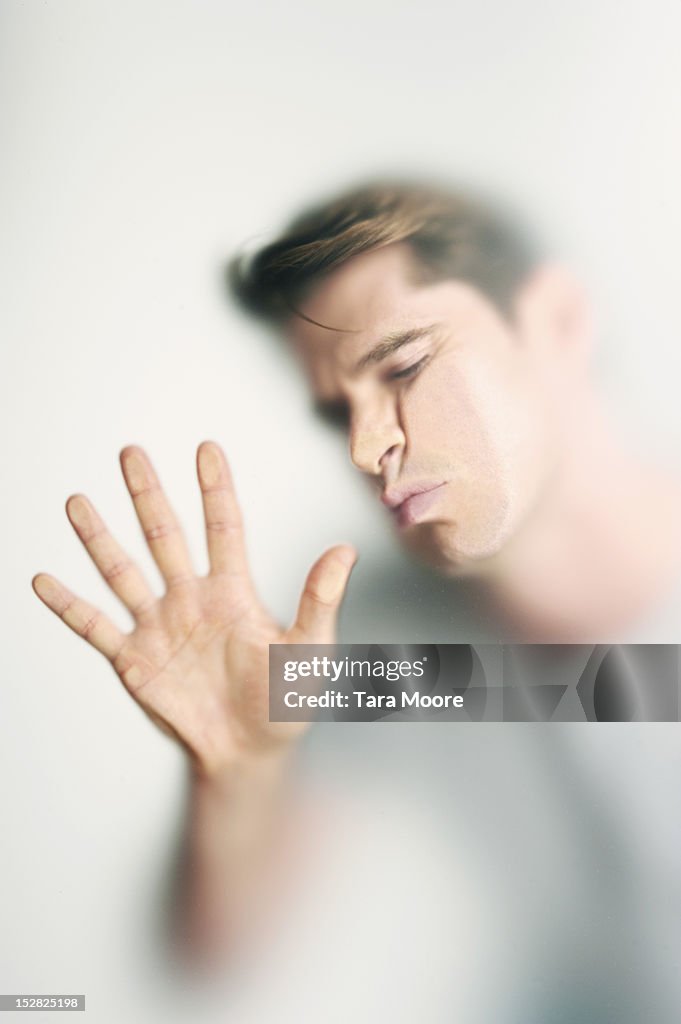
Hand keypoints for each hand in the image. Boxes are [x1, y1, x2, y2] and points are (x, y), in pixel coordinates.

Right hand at [32, 442, 355, 775]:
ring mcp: (159, 627)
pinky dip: (69, 606)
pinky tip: (43, 580)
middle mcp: (191, 599)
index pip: (223, 529)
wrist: (249, 754)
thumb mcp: (309, 650)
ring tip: (77, 503)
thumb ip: (320, 600)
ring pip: (123, 572)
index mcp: (233, 592)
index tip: (207, 450)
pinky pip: (96, 627)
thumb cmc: (285, 702)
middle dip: (147, 495)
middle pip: (164, 536)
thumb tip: (345, 551)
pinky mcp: (135, 660)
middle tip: (131, 452)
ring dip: (99, 540)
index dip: (215, 490)